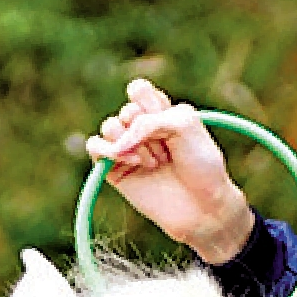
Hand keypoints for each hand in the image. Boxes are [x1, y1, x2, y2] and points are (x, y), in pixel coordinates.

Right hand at [84, 78, 258, 263]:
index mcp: (161, 112)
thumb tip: (117, 142)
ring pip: (108, 126)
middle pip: (126, 110)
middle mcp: (141, 129)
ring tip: (154, 163)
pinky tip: (131, 162)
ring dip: (132, 143)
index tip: (168, 122)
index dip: (149, 103)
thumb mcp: (184, 124)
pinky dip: (108, 150)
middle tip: (168, 152)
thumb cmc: (201, 164)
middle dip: (147, 130)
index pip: (138, 90)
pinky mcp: (114, 171)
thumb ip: (149, 120)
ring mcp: (127, 149)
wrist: (203, 206)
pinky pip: (93, 147)